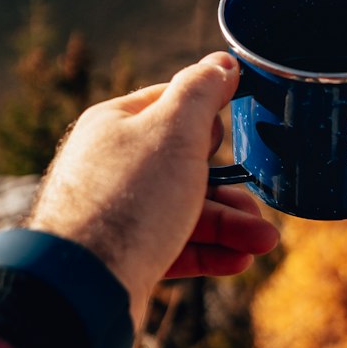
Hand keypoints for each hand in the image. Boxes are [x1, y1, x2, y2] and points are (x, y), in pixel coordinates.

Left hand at [29, 52, 278, 325]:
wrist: (83, 286)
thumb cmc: (129, 198)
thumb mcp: (174, 130)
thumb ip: (201, 91)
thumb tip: (223, 61)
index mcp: (116, 124)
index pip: (172, 104)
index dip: (209, 117)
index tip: (241, 132)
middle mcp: (113, 165)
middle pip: (185, 164)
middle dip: (230, 187)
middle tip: (261, 208)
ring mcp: (117, 213)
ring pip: (184, 209)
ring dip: (230, 225)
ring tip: (264, 243)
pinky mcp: (123, 255)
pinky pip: (174, 244)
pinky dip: (209, 250)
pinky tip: (239, 260)